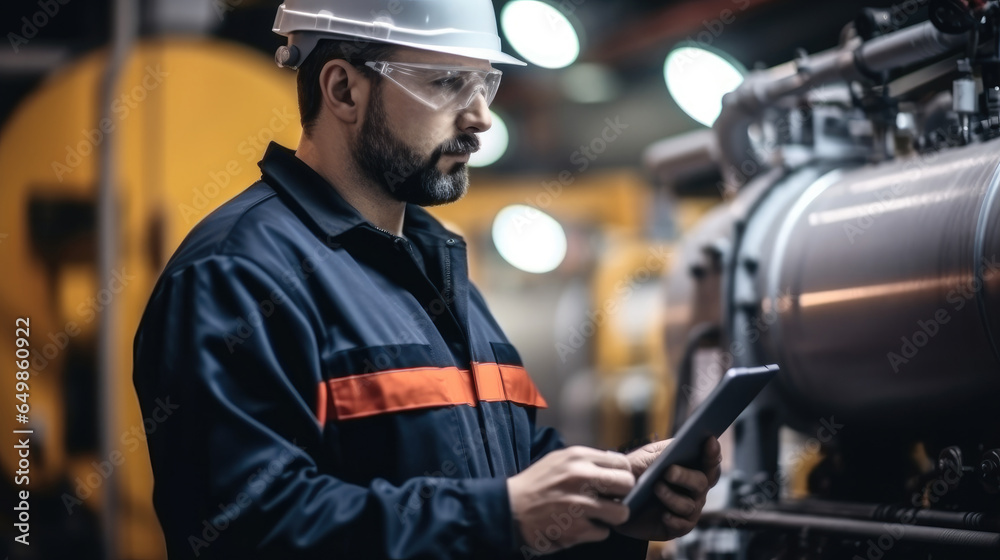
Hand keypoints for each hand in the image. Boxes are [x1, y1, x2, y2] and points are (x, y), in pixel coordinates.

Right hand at [507, 446, 634, 555]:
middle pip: (627, 484)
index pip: (621, 463)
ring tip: (598, 515)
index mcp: (578, 457)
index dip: (621, 475)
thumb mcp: (559, 460)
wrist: (509, 510)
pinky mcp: (576, 530)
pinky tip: (580, 525)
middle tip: (610, 499)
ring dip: (612, 516)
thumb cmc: (537, 484)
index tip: (614, 483)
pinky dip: (594, 531)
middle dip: (622, 494)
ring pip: (622, 512)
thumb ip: (588, 460)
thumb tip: (616, 465)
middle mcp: (581, 478)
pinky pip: (603, 532)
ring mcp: (579, 505)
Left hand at [613, 437, 721, 540]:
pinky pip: (683, 525)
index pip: (709, 461)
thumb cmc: (635, 474)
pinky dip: (674, 519)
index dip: (712, 453)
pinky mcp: (678, 527)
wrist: (616, 501)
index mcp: (690, 467)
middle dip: (687, 476)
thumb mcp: (644, 458)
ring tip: (656, 488)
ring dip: (672, 497)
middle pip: (703, 482)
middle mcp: (694, 489)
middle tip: (669, 472)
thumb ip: (662, 453)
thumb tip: (677, 447)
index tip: (709, 441)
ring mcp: (688, 508)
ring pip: (691, 504)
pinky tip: (663, 515)